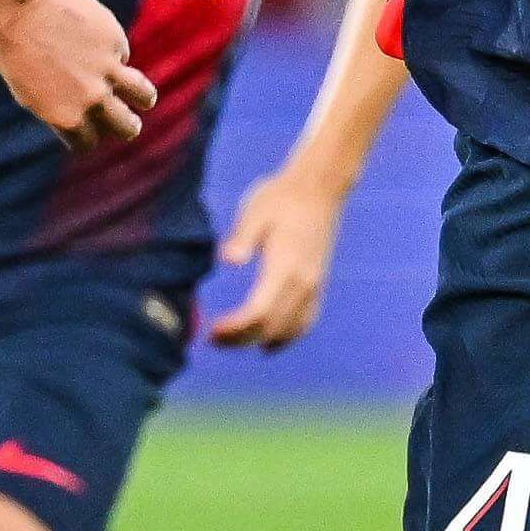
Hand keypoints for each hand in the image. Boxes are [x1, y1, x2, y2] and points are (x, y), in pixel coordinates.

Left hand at [0, 0, 156, 151]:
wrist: (13, 6)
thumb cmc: (11, 50)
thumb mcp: (29, 92)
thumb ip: (60, 108)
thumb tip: (84, 114)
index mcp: (65, 117)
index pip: (89, 142)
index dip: (90, 136)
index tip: (90, 129)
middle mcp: (91, 97)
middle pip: (126, 128)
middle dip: (129, 127)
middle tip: (129, 122)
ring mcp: (107, 68)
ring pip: (143, 95)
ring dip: (143, 98)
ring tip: (142, 97)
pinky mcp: (114, 39)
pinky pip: (122, 52)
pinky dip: (112, 51)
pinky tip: (91, 38)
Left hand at [203, 170, 349, 349]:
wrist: (319, 188)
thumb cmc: (280, 197)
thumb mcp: (255, 211)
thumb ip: (242, 238)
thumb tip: (228, 260)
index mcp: (285, 266)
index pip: (258, 312)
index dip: (234, 329)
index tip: (210, 331)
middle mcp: (304, 282)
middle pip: (271, 327)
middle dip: (240, 339)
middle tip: (211, 339)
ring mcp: (314, 286)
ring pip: (289, 330)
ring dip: (259, 341)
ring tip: (231, 341)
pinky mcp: (318, 284)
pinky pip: (305, 322)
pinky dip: (285, 338)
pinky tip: (267, 342)